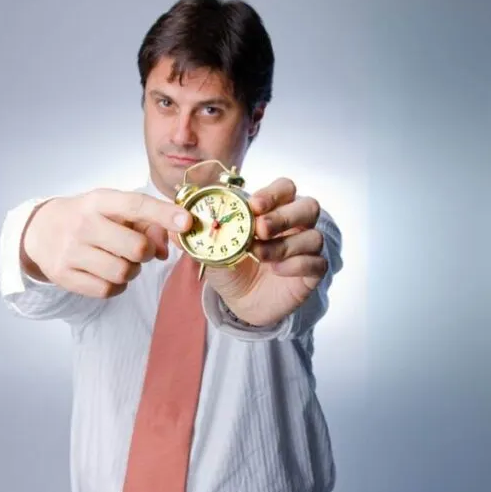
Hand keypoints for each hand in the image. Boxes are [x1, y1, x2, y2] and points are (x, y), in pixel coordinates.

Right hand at [22, 189, 191, 298]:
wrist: (40, 231)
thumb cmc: (88, 218)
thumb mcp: (112, 209)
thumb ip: (146, 223)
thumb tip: (167, 249)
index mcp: (99, 201)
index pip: (136, 205)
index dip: (164, 214)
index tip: (187, 222)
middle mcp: (83, 224)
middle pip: (136, 248)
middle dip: (146, 252)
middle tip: (139, 250)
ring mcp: (71, 251)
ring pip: (123, 273)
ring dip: (131, 271)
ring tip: (119, 260)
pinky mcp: (64, 275)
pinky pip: (107, 290)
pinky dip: (116, 285)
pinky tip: (107, 272)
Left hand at [191, 177, 326, 326]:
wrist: (241, 302)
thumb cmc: (232, 267)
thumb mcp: (210, 250)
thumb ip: (197, 235)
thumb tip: (174, 226)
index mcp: (273, 209)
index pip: (284, 188)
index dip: (273, 193)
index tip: (253, 205)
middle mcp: (295, 224)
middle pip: (308, 206)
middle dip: (283, 216)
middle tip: (260, 228)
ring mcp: (307, 247)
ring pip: (312, 236)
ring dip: (285, 244)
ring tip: (260, 255)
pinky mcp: (313, 271)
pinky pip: (317, 262)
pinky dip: (296, 265)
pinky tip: (277, 271)